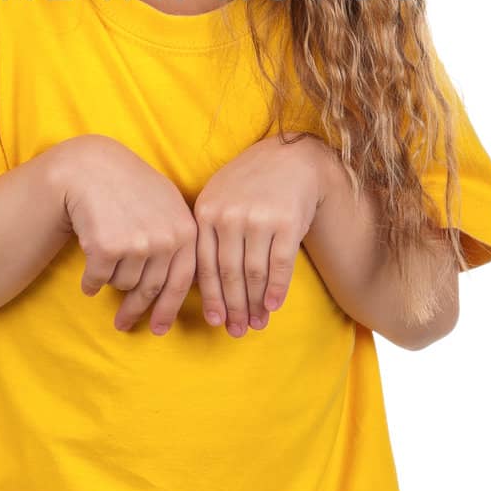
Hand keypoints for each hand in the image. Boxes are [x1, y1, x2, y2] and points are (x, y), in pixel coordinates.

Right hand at [59, 135, 198, 334]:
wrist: (91, 168)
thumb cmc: (130, 188)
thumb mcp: (166, 206)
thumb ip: (179, 241)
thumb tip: (182, 289)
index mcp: (186, 231)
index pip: (182, 283)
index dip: (169, 310)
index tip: (159, 330)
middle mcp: (167, 239)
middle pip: (151, 290)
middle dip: (136, 311)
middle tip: (123, 325)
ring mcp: (138, 244)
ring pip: (123, 284)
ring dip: (112, 280)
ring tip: (105, 258)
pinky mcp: (108, 247)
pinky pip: (98, 280)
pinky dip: (91, 282)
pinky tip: (87, 276)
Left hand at [192, 134, 332, 336]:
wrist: (291, 159)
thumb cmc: (249, 184)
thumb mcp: (218, 198)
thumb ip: (207, 233)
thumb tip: (199, 283)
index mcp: (206, 212)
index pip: (204, 265)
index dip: (211, 297)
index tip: (215, 321)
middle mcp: (229, 216)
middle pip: (229, 274)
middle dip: (233, 307)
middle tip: (237, 331)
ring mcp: (258, 219)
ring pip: (254, 273)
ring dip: (255, 304)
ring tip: (256, 324)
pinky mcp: (287, 222)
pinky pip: (279, 265)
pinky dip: (276, 289)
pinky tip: (273, 306)